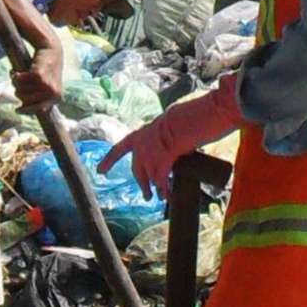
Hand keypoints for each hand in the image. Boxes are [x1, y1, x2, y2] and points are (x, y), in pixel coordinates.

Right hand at [12, 37, 65, 113]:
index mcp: (56, 98)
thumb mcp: (46, 85)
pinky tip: (17, 71)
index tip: (17, 110)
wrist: (51, 49)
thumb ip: (38, 96)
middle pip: (25, 100)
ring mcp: (46, 86)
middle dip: (18, 91)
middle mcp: (52, 94)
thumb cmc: (46, 68)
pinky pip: (19, 81)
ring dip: (16, 82)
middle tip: (18, 82)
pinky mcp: (39, 76)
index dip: (25, 110)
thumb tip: (23, 108)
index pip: (36, 109)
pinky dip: (16, 75)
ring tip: (18, 74)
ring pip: (20, 91)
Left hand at [96, 77, 241, 196]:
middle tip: (146, 195)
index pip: (123, 145)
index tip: (100, 170)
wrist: (207, 110)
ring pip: (147, 174)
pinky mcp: (165, 155)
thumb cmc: (199, 115)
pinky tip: (167, 195)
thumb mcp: (178, 125)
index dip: (110, 159)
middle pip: (137, 166)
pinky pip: (160, 177)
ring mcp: (154, 147)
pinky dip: (163, 188)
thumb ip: (171, 136)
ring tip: (159, 197)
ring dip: (152, 188)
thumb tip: (175, 146)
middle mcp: (146, 138)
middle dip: (141, 181)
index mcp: (147, 129)